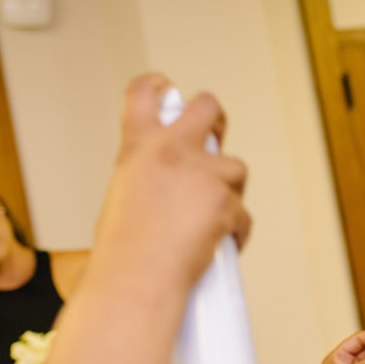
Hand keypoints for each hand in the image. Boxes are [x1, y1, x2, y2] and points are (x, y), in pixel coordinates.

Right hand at [93, 74, 249, 287]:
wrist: (137, 278)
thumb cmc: (123, 250)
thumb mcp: (122, 196)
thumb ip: (147, 177)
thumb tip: (168, 185)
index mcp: (138, 146)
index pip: (143, 93)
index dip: (158, 85)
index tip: (168, 89)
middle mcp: (172, 150)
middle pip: (208, 107)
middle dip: (217, 119)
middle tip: (216, 136)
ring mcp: (203, 174)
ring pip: (235, 168)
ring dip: (229, 191)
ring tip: (211, 219)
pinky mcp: (226, 202)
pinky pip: (242, 213)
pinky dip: (235, 230)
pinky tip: (220, 245)